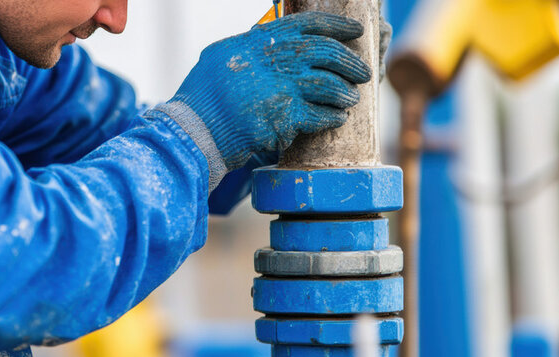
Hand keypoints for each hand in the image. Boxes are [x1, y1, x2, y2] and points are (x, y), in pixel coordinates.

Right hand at [167, 12, 371, 169]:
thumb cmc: (202, 97)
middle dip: (349, 62)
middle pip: (324, 53)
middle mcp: (271, 60)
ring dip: (344, 92)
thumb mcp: (219, 57)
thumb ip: (247, 48)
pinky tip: (336, 118)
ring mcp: (279, 88)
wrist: (194, 130)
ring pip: (328, 85)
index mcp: (257, 42)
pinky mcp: (285, 117)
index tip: (354, 30)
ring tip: (350, 97)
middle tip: (363, 71)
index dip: (335, 25)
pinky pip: (320, 115)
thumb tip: (266, 38)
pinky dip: (331, 117)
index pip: (305, 25)